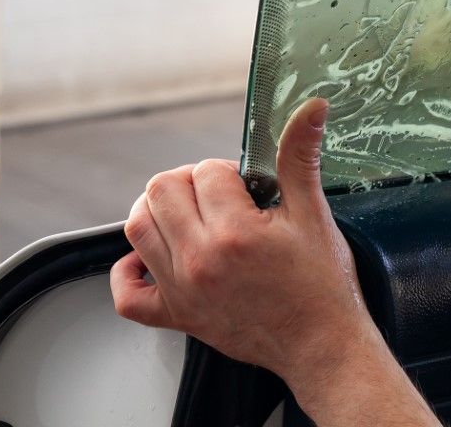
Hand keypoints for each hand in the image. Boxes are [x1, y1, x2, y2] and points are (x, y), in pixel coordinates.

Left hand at [111, 99, 438, 424]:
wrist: (322, 343)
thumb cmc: (323, 283)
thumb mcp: (314, 213)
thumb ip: (301, 156)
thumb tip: (310, 108)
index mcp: (235, 232)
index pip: (206, 171)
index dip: (229, 171)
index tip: (248, 187)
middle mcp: (200, 260)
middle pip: (159, 191)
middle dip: (189, 182)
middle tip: (220, 196)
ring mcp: (183, 290)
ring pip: (137, 229)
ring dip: (160, 212)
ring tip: (193, 215)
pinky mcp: (177, 316)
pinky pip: (127, 294)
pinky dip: (130, 270)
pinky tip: (154, 257)